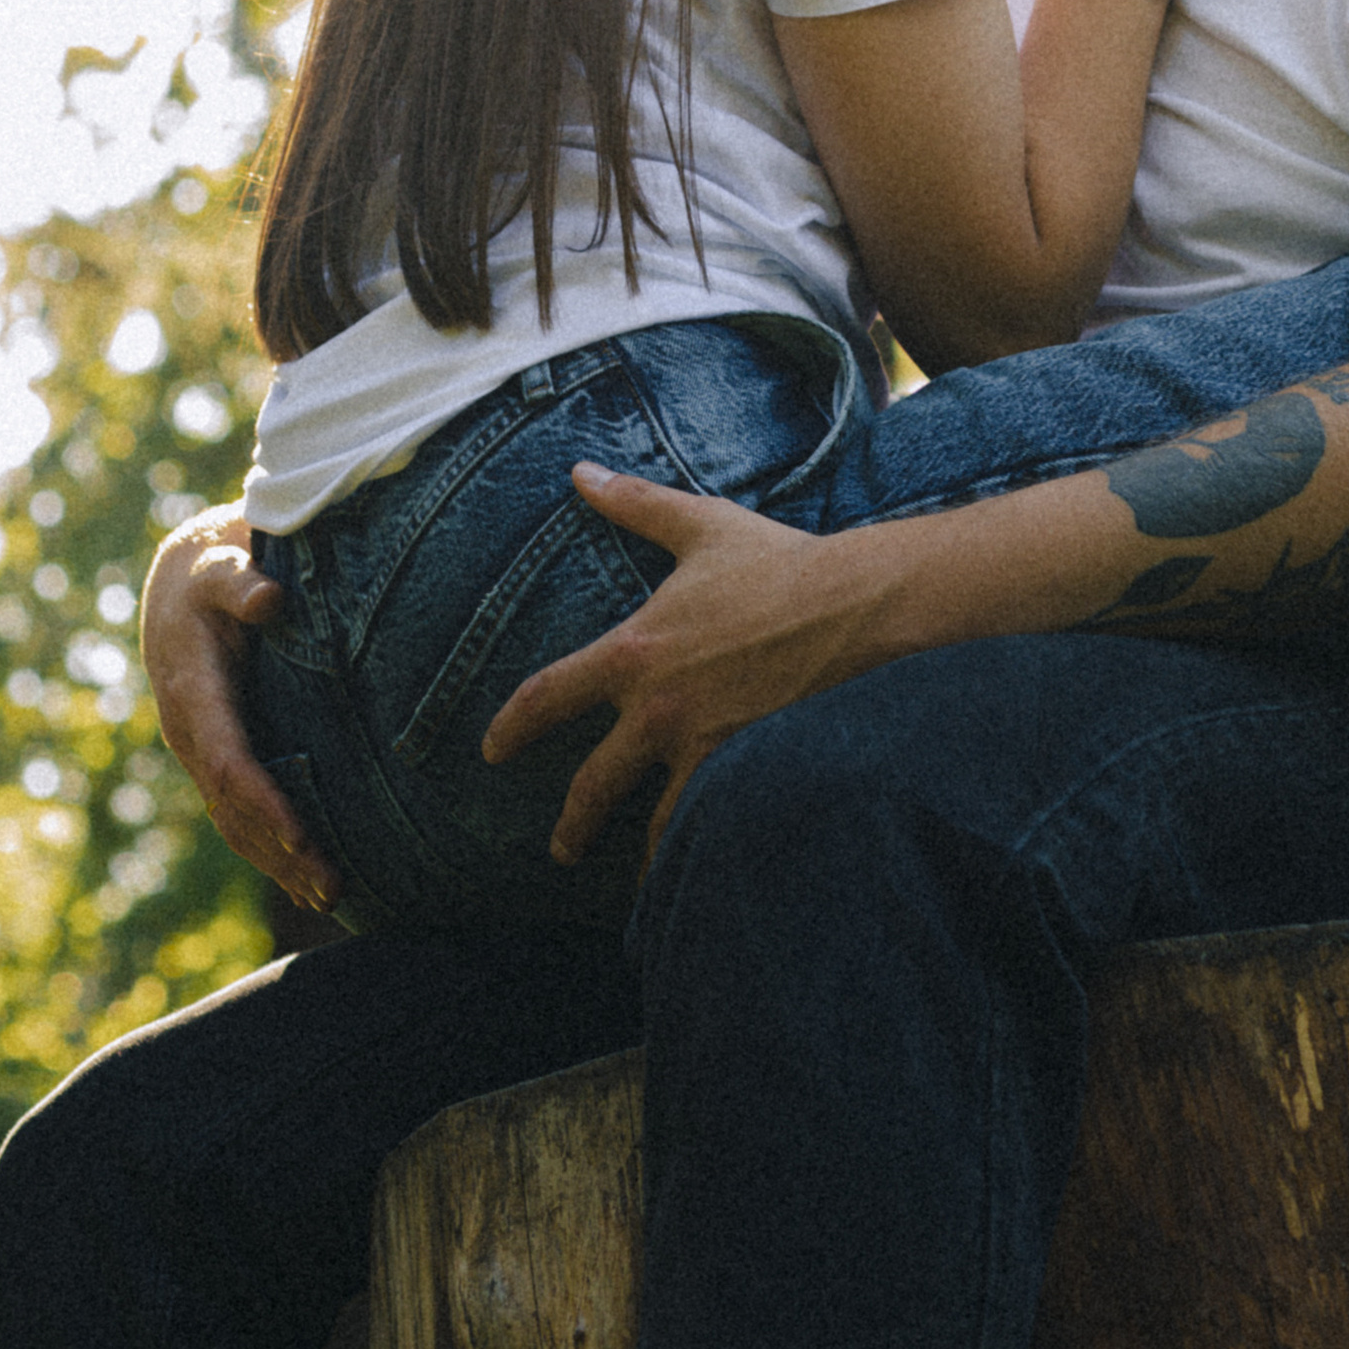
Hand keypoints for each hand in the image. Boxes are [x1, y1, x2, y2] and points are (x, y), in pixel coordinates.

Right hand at [141, 507, 339, 911]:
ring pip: (236, 822)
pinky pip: (242, 814)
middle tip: (333, 888)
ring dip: (280, 865)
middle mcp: (192, 734)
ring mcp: (203, 751)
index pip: (229, 763)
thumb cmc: (213, 571)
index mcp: (193, 694)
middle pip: (235, 809)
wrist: (181, 583)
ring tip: (332, 900)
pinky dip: (274, 851)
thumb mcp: (222, 566)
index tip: (302, 837)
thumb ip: (241, 583)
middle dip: (280, 852)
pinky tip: (312, 882)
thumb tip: (268, 598)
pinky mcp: (221, 758)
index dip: (264, 803)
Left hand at [481, 467, 873, 865]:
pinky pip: (714, 823)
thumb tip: (581, 472)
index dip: (513, 727)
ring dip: (642, 852)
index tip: (492, 751)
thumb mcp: (699, 526)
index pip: (548, 697)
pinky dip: (705, 848)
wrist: (856, 604)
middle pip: (591, 785)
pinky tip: (704, 866)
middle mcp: (657, 710)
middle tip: (560, 848)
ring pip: (655, 820)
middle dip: (571, 824)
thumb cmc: (778, 563)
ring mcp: (703, 746)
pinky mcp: (750, 767)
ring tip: (642, 877)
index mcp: (633, 652)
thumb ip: (633, 504)